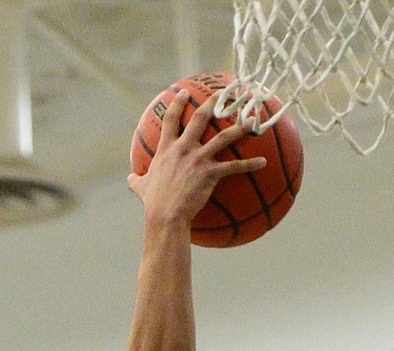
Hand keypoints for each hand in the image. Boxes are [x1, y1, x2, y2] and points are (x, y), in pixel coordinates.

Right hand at [128, 90, 270, 225]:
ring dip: (240, 127)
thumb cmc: (153, 203)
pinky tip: (263, 163)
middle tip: (223, 93)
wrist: (165, 215)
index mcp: (167, 149)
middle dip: (213, 102)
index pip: (171, 119)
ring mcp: (198, 159)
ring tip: (253, 120)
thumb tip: (130, 178)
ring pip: (224, 137)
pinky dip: (250, 164)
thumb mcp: (140, 188)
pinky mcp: (210, 173)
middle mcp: (184, 148)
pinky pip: (234, 167)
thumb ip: (137, 179)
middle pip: (201, 118)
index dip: (177, 103)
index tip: (184, 92)